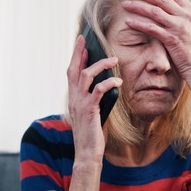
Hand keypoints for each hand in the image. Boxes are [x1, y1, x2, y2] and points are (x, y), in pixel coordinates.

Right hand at [66, 35, 121, 190]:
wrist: (88, 152)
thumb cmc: (91, 133)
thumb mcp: (91, 112)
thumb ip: (93, 98)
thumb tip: (104, 84)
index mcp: (73, 97)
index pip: (71, 72)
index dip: (75, 57)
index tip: (80, 43)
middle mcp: (73, 98)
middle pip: (74, 69)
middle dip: (79, 52)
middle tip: (85, 38)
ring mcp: (80, 103)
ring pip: (86, 76)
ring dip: (100, 65)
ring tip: (113, 59)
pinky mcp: (90, 110)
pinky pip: (99, 90)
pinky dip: (109, 82)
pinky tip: (118, 81)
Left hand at [121, 0, 190, 92]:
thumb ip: (190, 20)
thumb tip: (185, 12)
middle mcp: (186, 17)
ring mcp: (179, 27)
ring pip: (154, 11)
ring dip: (138, 6)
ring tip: (125, 4)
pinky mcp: (172, 39)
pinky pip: (151, 28)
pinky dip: (139, 23)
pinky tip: (129, 21)